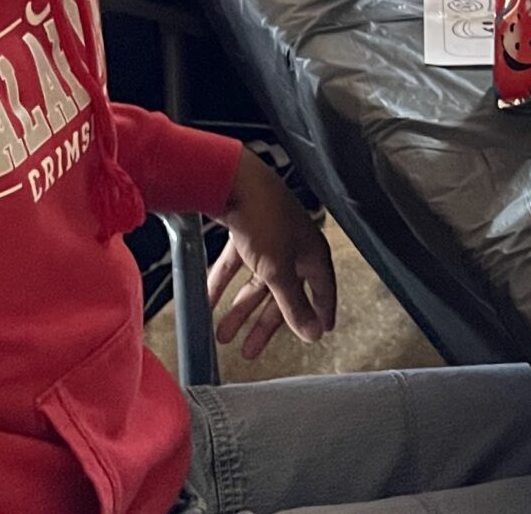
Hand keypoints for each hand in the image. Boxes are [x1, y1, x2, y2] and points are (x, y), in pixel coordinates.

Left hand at [208, 156, 336, 358]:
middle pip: (283, 292)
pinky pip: (235, 265)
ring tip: (223, 335)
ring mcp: (269, 239)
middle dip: (264, 323)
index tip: (317, 333)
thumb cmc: (265, 217)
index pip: (322, 290)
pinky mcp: (245, 231)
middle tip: (251, 349)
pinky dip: (222, 285)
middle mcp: (293, 246)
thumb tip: (313, 333)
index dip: (320, 312)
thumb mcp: (278, 271)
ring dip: (239, 309)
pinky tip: (208, 302)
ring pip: (256, 282)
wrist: (233, 180)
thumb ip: (293, 305)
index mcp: (311, 253)